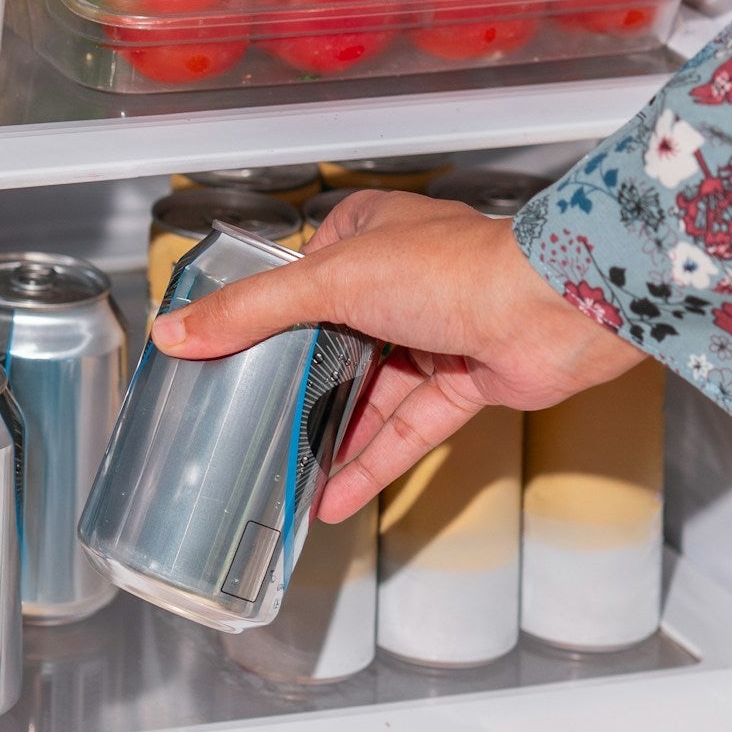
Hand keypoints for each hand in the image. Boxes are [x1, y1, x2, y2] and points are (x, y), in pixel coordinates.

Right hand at [150, 189, 641, 522]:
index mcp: (366, 233)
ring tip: (283, 477)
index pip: (299, 276)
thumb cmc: (455, 268)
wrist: (555, 309)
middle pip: (331, 341)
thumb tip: (176, 332)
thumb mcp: (328, 281)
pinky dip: (371, 462)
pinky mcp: (463, 381)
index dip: (264, 317)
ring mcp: (433, 332)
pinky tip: (332, 497)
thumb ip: (250, 311)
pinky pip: (407, 429)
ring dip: (331, 436)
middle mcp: (400, 279)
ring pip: (368, 393)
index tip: (222, 355)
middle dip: (296, 387)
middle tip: (246, 427)